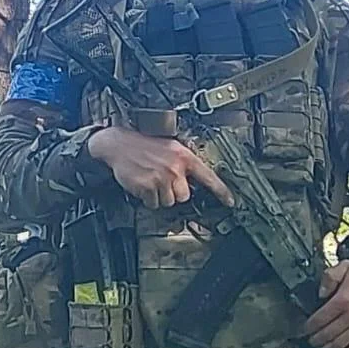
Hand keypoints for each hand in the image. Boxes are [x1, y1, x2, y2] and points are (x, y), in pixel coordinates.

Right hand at [87, 125, 232, 209]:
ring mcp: (162, 178)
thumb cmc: (144, 145)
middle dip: (174, 192)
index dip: (221, 191)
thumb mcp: (169, 148)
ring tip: (151, 179)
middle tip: (162, 179)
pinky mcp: (148, 187)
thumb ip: (183, 164)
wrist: (118, 143)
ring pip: (169, 201)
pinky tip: (143, 184)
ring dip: (159, 196)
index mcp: (184, 156)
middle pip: (184, 196)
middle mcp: (175, 168)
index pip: (208, 177)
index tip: (230, 202)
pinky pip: (154, 203)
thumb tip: (192, 182)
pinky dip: (148, 198)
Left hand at [304, 258, 348, 347]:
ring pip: (338, 345)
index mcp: (344, 299)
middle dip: (315, 340)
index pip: (319, 319)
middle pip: (327, 334)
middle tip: (310, 340)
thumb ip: (330, 277)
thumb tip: (320, 293)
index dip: (308, 327)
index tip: (303, 330)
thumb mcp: (346, 266)